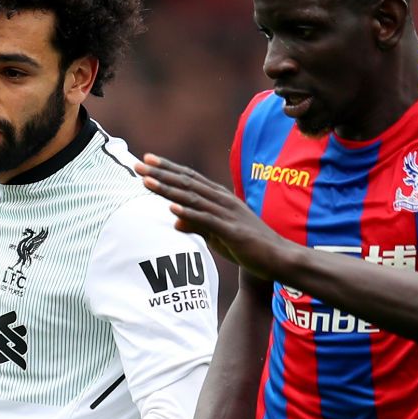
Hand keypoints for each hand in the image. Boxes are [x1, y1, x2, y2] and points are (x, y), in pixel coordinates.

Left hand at [134, 154, 285, 272]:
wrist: (279, 258)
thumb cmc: (249, 246)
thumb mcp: (217, 235)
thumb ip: (197, 225)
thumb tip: (174, 222)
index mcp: (220, 198)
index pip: (189, 179)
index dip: (168, 169)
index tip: (147, 160)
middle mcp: (223, 201)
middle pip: (187, 183)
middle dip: (161, 173)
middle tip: (138, 164)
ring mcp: (228, 214)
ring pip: (193, 198)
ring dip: (168, 189)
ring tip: (147, 181)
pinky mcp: (232, 231)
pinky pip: (207, 220)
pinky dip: (189, 213)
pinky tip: (172, 209)